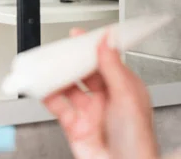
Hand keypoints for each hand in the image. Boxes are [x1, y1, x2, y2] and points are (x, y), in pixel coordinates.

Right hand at [43, 28, 157, 158]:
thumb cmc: (137, 144)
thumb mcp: (127, 98)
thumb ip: (114, 67)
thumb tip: (107, 42)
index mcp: (125, 90)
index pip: (107, 62)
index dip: (92, 48)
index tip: (79, 36)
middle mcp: (107, 100)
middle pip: (85, 73)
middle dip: (71, 61)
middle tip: (59, 50)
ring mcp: (90, 113)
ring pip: (70, 88)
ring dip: (58, 77)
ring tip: (47, 66)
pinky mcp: (75, 126)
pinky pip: (59, 106)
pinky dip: (48, 95)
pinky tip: (43, 87)